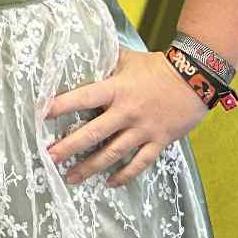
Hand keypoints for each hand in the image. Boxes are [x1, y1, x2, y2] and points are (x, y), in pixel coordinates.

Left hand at [43, 48, 205, 188]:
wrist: (196, 78)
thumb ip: (106, 60)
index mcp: (117, 89)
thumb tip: (83, 54)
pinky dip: (125, 175)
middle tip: (49, 157)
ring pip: (113, 153)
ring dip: (91, 167)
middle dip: (70, 146)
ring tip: (72, 178)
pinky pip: (140, 163)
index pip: (84, 97)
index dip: (62, 105)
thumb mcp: (128, 59)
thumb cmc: (158, 66)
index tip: (41, 114)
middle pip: (94, 133)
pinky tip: (110, 183)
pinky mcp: (159, 141)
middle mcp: (127, 112)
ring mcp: (143, 130)